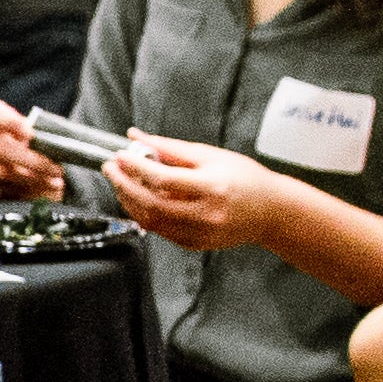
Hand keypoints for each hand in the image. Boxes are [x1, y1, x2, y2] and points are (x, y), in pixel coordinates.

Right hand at [0, 97, 65, 201]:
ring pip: (2, 173)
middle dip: (33, 162)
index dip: (9, 121)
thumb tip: (48, 148)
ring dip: (32, 180)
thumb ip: (40, 137)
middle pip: (1, 149)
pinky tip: (42, 192)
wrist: (18, 169)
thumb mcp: (35, 136)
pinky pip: (1, 191)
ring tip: (55, 184)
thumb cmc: (30, 147)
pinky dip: (25, 192)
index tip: (29, 134)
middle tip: (56, 170)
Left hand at [101, 133, 284, 254]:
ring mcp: (199, 233)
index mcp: (212, 187)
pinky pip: (159, 231)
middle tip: (111, 168)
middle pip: (150, 203)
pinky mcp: (194, 244)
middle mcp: (205, 214)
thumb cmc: (246, 179)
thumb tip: (137, 137)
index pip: (163, 179)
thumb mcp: (212, 155)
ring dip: (129, 201)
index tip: (120, 155)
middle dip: (124, 185)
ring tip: (121, 182)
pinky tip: (138, 199)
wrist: (271, 212)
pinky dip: (143, 214)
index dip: (136, 167)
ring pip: (150, 220)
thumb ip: (172, 149)